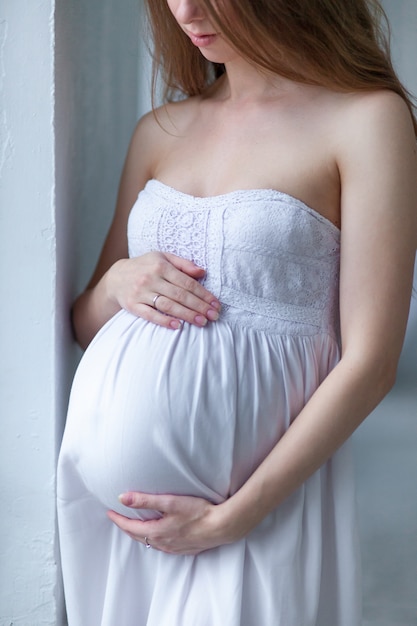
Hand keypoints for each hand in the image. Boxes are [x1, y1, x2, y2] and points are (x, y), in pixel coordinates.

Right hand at [106, 252, 219, 328]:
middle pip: (180, 295)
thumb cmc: (145, 267)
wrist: (116, 278)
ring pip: (168, 305)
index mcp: (161, 266)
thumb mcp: (162, 258)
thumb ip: (183, 264)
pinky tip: (178, 326)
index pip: (187, 282)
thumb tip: (202, 272)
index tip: (215, 304)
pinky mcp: (132, 305)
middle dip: (199, 306)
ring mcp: (141, 293)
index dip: (203, 294)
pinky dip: (164, 321)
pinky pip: (150, 315)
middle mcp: (151, 278)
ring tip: (202, 322)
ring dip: (186, 315)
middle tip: (214, 316)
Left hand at [107, 492, 231, 554]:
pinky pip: (162, 546)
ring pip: (150, 543)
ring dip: (140, 534)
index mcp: (156, 532)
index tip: (110, 512)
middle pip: (138, 537)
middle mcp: (163, 543)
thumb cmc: (197, 512)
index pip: (130, 528)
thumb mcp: (169, 502)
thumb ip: (145, 500)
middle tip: (119, 519)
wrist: (221, 526)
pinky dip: (154, 539)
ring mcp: (174, 548)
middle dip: (126, 528)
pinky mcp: (184, 549)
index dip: (118, 520)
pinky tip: (158, 534)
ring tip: (135, 526)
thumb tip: (122, 498)